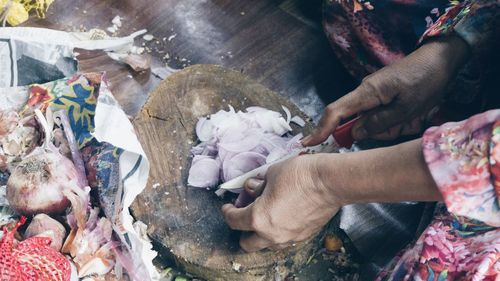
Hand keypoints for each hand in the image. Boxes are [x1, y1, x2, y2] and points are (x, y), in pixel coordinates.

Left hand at [222, 155, 340, 251]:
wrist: (330, 182)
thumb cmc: (301, 175)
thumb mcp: (270, 173)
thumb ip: (257, 184)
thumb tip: (252, 188)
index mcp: (258, 218)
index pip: (234, 221)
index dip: (227, 212)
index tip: (228, 207)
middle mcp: (272, 234)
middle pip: (247, 243)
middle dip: (243, 230)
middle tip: (245, 214)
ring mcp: (289, 238)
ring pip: (267, 244)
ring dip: (261, 233)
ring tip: (265, 214)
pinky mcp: (304, 236)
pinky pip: (285, 239)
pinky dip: (279, 230)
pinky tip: (283, 214)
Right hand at [302, 36, 469, 144]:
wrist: (440, 59)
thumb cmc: (425, 81)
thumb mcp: (406, 109)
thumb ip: (379, 123)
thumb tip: (355, 133)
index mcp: (367, 93)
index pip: (336, 112)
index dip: (321, 129)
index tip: (309, 144)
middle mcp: (364, 91)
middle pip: (353, 120)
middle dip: (374, 131)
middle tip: (402, 127)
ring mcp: (372, 92)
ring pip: (370, 120)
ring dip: (388, 127)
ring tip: (412, 119)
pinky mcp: (381, 93)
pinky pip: (379, 113)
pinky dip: (392, 121)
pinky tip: (410, 116)